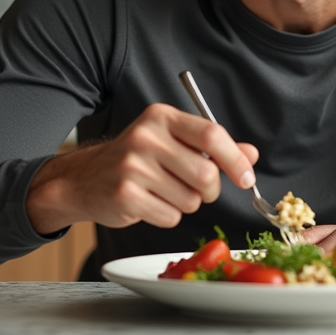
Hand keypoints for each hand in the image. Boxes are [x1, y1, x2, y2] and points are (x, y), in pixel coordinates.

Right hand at [25, 103, 257, 233]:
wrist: (84, 179)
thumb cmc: (137, 160)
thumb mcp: (173, 142)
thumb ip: (213, 147)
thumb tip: (251, 154)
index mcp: (161, 117)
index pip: (211, 135)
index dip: (235, 159)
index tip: (246, 177)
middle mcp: (146, 137)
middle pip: (206, 174)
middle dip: (210, 191)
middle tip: (197, 190)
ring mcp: (133, 167)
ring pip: (190, 200)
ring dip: (186, 204)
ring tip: (163, 192)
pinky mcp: (125, 196)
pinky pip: (170, 217)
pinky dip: (167, 216)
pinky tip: (149, 203)